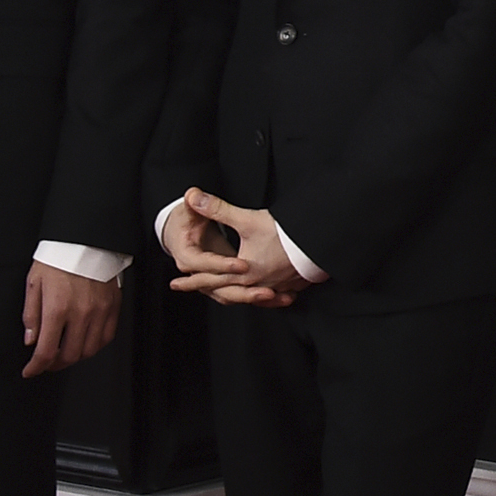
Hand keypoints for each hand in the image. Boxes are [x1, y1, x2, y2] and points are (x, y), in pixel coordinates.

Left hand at [21, 261, 121, 377]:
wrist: (85, 240)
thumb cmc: (58, 259)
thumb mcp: (34, 284)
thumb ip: (31, 315)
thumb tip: (31, 340)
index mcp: (57, 308)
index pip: (46, 351)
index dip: (36, 367)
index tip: (31, 370)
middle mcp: (81, 314)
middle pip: (70, 355)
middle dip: (54, 364)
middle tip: (46, 362)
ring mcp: (100, 312)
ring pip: (90, 350)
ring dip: (75, 357)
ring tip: (65, 353)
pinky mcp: (113, 307)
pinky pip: (107, 337)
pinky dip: (94, 345)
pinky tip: (84, 342)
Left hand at [166, 189, 313, 307]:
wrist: (319, 242)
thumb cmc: (284, 233)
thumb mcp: (247, 219)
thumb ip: (218, 209)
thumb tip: (193, 198)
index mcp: (243, 271)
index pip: (210, 278)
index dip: (191, 280)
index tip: (175, 283)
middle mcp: (258, 284)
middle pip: (227, 290)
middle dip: (207, 288)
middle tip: (189, 288)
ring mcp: (276, 286)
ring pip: (251, 297)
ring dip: (236, 295)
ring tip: (228, 292)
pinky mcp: (292, 285)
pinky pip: (275, 296)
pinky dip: (266, 297)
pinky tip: (266, 294)